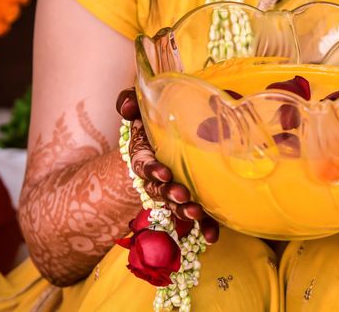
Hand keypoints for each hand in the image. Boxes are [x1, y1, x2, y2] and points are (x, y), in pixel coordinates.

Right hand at [116, 87, 219, 242]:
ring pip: (176, 205)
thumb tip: (126, 107)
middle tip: (183, 196)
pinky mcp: (191, 198)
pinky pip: (197, 215)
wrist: (172, 134)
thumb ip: (130, 102)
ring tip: (197, 214)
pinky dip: (204, 226)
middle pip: (159, 190)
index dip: (151, 170)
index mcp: (145, 154)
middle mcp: (156, 176)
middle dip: (170, 195)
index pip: (143, 164)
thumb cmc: (155, 121)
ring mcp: (173, 189)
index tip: (163, 173)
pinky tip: (212, 236)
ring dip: (185, 211)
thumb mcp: (141, 108)